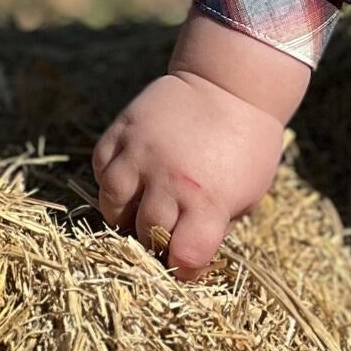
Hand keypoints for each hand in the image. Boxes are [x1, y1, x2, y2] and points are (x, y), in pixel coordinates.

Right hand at [91, 70, 287, 277]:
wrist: (231, 82)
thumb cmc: (248, 143)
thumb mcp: (249, 191)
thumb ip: (216, 226)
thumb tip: (188, 255)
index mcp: (208, 201)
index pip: (184, 257)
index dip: (184, 268)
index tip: (185, 264)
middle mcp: (169, 182)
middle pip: (145, 234)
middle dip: (155, 241)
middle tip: (166, 232)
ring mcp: (139, 155)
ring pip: (112, 207)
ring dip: (126, 215)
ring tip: (144, 207)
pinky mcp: (120, 133)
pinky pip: (101, 171)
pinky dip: (112, 182)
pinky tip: (132, 179)